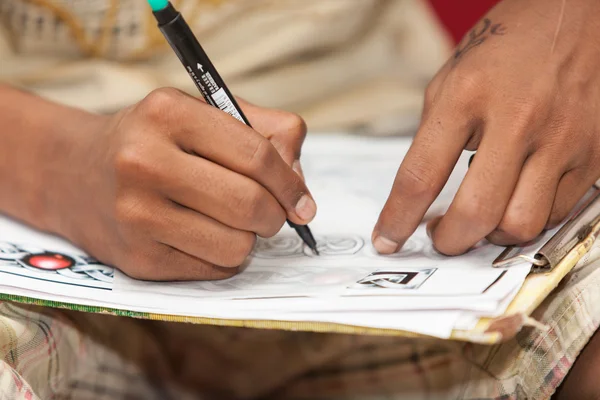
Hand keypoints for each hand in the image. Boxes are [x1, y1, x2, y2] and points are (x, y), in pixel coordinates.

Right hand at [48, 88, 314, 279]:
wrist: (73, 173)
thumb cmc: (153, 141)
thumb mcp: (202, 113)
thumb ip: (266, 132)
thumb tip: (299, 187)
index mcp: (168, 114)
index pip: (256, 157)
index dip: (291, 185)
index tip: (302, 202)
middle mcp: (144, 162)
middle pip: (249, 205)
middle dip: (275, 216)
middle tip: (271, 215)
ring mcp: (136, 214)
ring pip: (236, 246)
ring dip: (248, 239)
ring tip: (230, 222)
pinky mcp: (136, 258)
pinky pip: (213, 270)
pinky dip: (223, 257)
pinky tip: (203, 237)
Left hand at [373, 0, 599, 254]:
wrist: (578, 12)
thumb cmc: (509, 44)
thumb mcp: (452, 78)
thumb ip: (435, 135)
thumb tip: (421, 193)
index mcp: (466, 95)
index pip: (420, 177)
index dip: (397, 219)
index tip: (387, 239)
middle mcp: (518, 119)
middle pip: (476, 214)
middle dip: (449, 241)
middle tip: (440, 236)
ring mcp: (561, 138)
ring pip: (522, 224)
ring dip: (492, 234)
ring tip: (480, 216)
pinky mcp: (594, 152)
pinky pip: (558, 211)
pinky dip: (530, 215)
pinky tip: (516, 197)